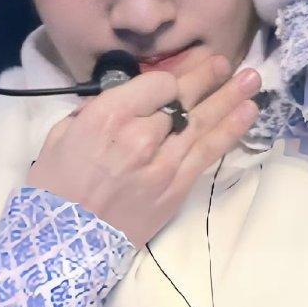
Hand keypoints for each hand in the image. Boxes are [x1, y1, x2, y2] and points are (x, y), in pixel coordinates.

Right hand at [26, 46, 261, 248]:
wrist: (63, 243)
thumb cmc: (54, 188)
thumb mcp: (60, 136)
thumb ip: (94, 112)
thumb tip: (121, 99)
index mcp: (107, 116)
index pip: (157, 84)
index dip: (172, 77)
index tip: (179, 75)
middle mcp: (139, 135)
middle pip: (183, 99)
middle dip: (207, 78)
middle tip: (225, 63)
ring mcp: (162, 163)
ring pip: (202, 122)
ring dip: (230, 97)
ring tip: (253, 79)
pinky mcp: (175, 188)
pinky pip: (208, 153)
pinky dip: (230, 131)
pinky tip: (248, 113)